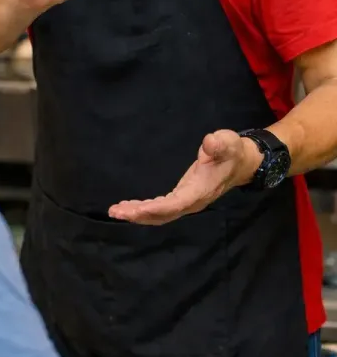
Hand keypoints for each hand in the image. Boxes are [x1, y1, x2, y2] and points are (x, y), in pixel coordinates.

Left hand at [108, 130, 262, 225]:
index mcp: (200, 191)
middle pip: (163, 214)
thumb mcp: (228, 142)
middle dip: (139, 215)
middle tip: (116, 212)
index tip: (136, 209)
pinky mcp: (183, 197)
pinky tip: (130, 207)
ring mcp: (187, 201)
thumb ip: (219, 143)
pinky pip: (161, 208)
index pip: (175, 204)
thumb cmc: (232, 151)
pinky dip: (144, 209)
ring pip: (160, 214)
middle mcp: (192, 201)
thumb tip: (209, 142)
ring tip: (116, 211)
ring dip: (138, 214)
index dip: (156, 208)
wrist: (241, 162)